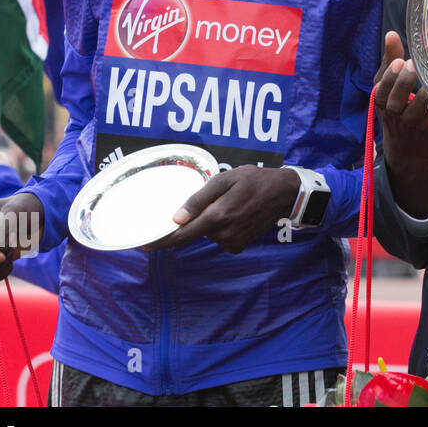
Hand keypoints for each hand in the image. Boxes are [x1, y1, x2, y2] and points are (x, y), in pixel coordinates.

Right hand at [0, 194, 43, 283]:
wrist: (37, 215)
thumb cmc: (24, 208)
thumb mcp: (14, 214)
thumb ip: (0, 230)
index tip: (2, 257)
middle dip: (1, 254)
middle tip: (14, 239)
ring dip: (5, 261)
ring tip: (15, 243)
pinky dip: (5, 270)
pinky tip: (13, 256)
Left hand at [145, 166, 300, 253]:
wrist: (284, 193)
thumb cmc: (254, 180)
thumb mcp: (225, 180)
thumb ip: (199, 199)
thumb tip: (176, 219)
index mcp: (218, 217)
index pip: (181, 236)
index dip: (161, 241)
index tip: (144, 243)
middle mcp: (224, 234)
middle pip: (194, 233)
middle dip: (195, 219)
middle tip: (214, 199)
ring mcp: (233, 242)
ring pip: (207, 234)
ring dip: (209, 222)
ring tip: (228, 203)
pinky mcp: (239, 246)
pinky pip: (219, 238)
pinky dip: (220, 228)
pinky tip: (234, 214)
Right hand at [374, 30, 427, 218]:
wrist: (408, 152)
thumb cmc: (401, 112)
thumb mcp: (392, 89)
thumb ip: (391, 62)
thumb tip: (391, 34)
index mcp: (380, 97)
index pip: (379, 82)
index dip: (387, 70)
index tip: (397, 57)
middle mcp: (390, 110)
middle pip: (390, 96)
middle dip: (399, 81)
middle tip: (410, 64)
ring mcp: (405, 121)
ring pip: (409, 106)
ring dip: (417, 91)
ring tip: (426, 76)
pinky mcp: (423, 129)